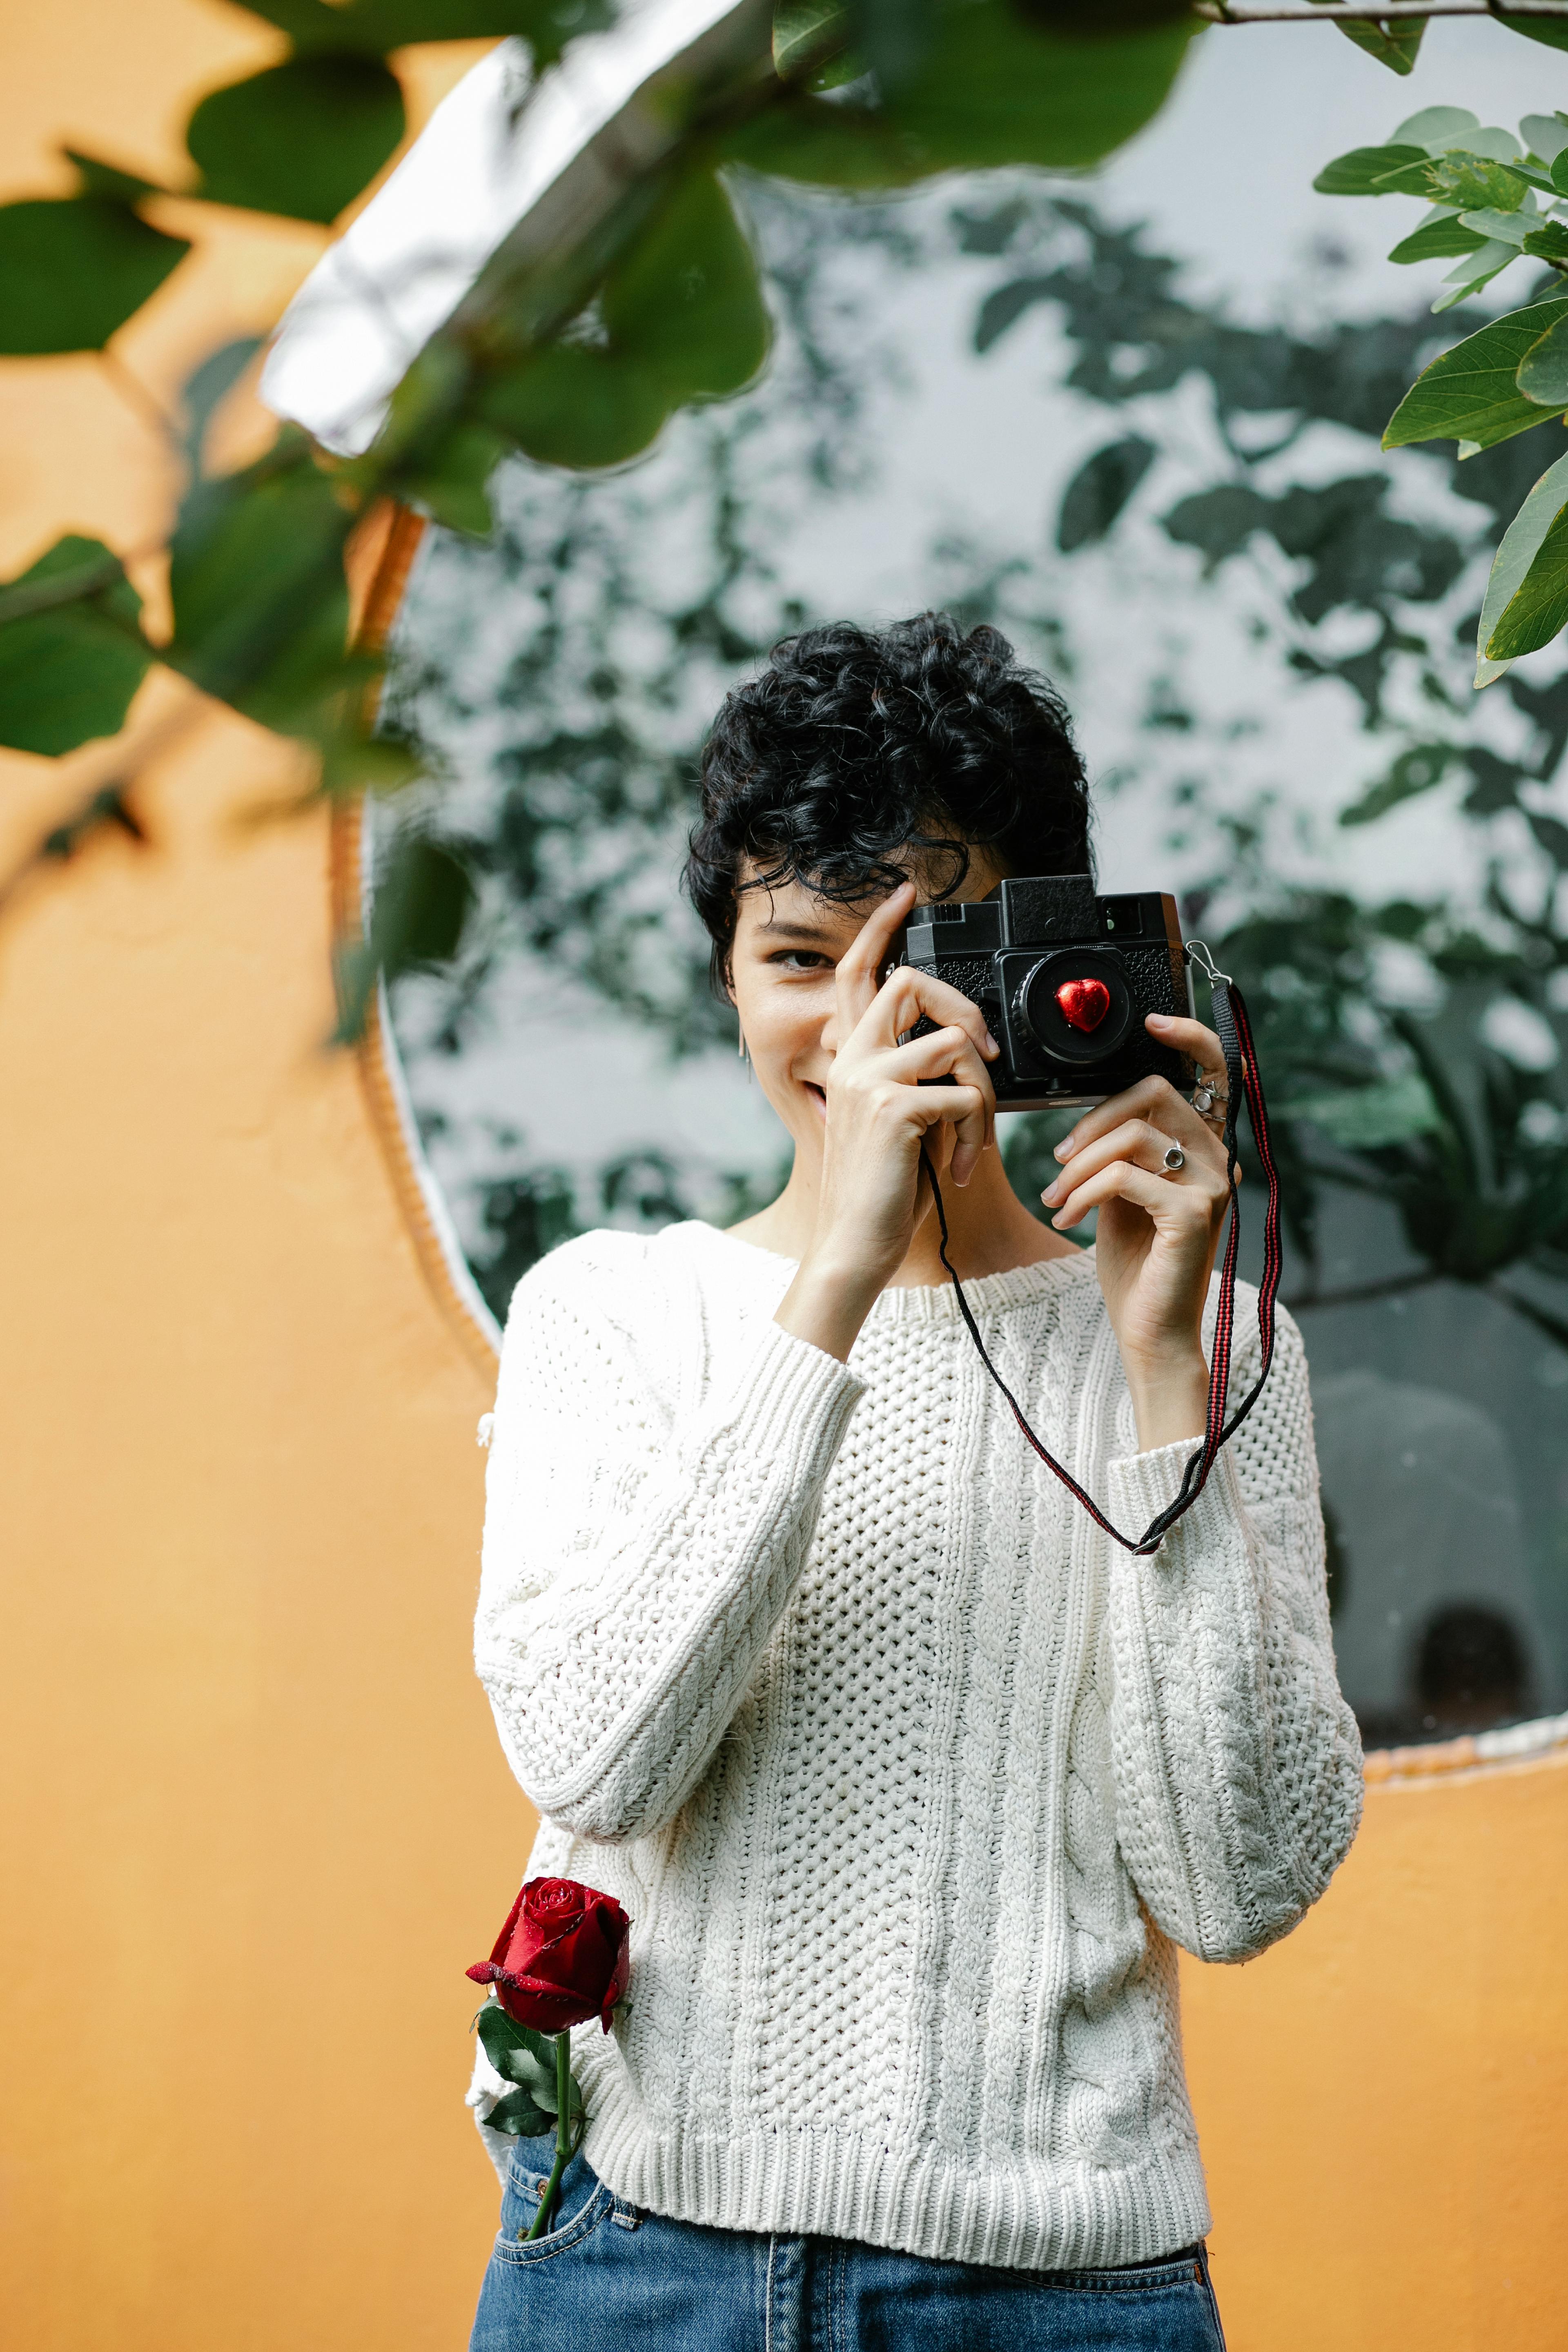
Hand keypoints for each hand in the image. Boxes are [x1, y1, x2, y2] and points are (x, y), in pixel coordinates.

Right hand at [775, 881, 999, 1360]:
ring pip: (956, 1046)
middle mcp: (853, 1058)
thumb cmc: (880, 1195)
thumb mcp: (898, 1126)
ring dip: (983, 1095)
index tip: (905, 896)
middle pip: (913, 985)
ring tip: (971, 1142)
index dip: (881, 927)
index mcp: (850, 1057)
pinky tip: (961, 1168)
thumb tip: (962, 1058)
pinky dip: (976, 1134)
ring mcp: (871, 1079)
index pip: (861, 974)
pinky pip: (966, 1095)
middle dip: (964, 1008)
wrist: (854, 1247)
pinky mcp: (898, 1108)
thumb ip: (916, 1082)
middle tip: (988, 1053)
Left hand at [1039, 1012, 1231, 1449]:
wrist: (1151, 1331)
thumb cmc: (1136, 1264)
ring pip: (1132, 1135)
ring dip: (1078, 1165)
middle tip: (1058, 1159)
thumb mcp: (1124, 1193)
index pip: (1214, 1073)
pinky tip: (1069, 1217)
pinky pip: (1124, 1176)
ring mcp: (1212, 1186)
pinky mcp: (1193, 1214)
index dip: (1188, 1036)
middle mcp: (1219, 1159)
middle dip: (1092, 1120)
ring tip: (1056, 1199)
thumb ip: (1123, 1149)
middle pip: (1154, 1093)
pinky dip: (1084, 1192)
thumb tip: (1095, 1111)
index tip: (1152, 1020)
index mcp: (1205, 1149)